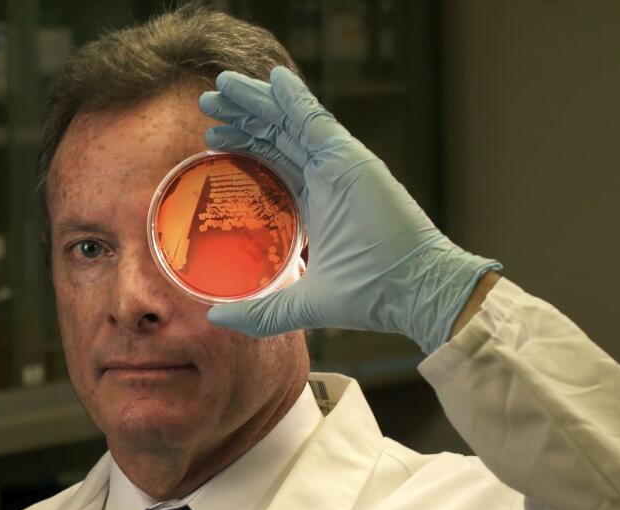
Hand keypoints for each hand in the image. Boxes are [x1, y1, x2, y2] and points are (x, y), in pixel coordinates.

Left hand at [198, 67, 500, 353]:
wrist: (412, 293)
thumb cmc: (370, 297)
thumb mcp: (300, 305)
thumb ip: (259, 313)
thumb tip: (215, 317)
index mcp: (316, 202)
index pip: (273, 161)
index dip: (244, 144)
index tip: (212, 137)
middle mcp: (327, 177)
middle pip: (277, 135)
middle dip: (242, 117)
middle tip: (207, 106)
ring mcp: (340, 165)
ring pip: (291, 121)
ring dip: (256, 102)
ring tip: (221, 88)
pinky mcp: (352, 160)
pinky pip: (318, 120)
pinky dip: (295, 98)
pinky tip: (271, 80)